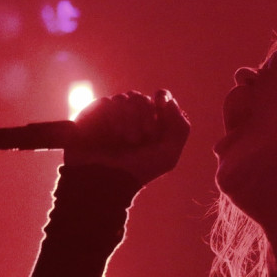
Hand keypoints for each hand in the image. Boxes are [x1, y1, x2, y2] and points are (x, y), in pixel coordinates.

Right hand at [65, 90, 190, 185]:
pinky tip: (115, 134)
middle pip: (143, 97)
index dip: (162, 97)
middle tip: (144, 136)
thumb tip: (170, 101)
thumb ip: (180, 128)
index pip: (160, 97)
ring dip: (131, 119)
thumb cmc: (139, 170)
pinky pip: (108, 102)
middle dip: (146, 116)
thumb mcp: (168, 155)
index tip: (161, 105)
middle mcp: (133, 117)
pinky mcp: (96, 114)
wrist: (109, 179)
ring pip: (126, 98)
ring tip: (129, 140)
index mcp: (153, 124)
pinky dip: (115, 118)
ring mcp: (114, 115)